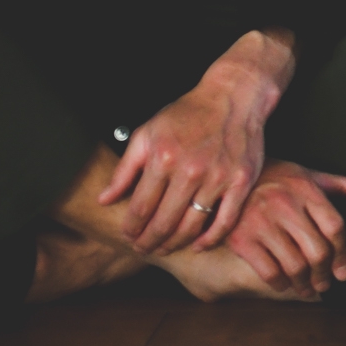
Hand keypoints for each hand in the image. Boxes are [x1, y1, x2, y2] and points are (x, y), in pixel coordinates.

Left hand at [97, 31, 289, 253]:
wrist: (233, 96)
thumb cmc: (188, 114)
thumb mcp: (148, 133)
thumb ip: (125, 170)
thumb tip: (104, 200)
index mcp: (164, 157)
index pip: (140, 208)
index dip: (130, 229)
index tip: (127, 237)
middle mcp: (190, 170)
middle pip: (163, 223)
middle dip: (148, 243)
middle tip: (142, 249)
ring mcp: (218, 177)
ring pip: (191, 227)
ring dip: (173, 244)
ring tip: (164, 248)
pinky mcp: (241, 182)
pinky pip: (224, 222)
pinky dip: (209, 240)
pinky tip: (197, 244)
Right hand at [224, 160, 345, 297]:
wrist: (230, 181)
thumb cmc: (279, 180)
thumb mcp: (313, 176)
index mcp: (306, 189)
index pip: (335, 227)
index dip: (344, 254)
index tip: (345, 272)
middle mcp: (285, 204)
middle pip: (317, 251)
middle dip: (324, 274)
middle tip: (326, 284)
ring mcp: (262, 222)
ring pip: (294, 265)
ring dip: (304, 284)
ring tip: (307, 288)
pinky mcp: (242, 238)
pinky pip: (268, 271)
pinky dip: (281, 284)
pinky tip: (285, 284)